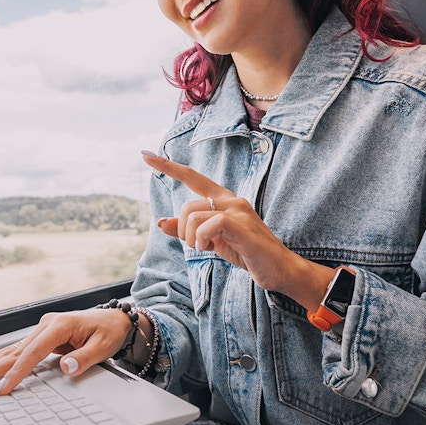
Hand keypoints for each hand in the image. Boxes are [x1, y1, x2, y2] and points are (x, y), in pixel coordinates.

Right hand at [0, 308, 133, 394]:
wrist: (115, 319)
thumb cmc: (109, 331)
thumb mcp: (103, 346)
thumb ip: (84, 358)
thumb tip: (66, 367)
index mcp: (59, 325)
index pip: (32, 353)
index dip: (15, 372)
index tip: (1, 388)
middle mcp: (45, 325)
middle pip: (13, 351)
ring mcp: (41, 330)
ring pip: (9, 351)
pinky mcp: (40, 337)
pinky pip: (15, 351)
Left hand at [142, 151, 331, 304]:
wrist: (279, 269)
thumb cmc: (246, 252)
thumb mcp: (212, 241)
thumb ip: (189, 230)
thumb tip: (160, 222)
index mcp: (224, 199)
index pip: (193, 177)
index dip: (169, 167)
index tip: (146, 156)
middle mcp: (231, 199)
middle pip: (187, 205)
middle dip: (182, 230)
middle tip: (195, 245)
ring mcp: (238, 211)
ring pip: (194, 215)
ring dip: (191, 238)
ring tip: (204, 248)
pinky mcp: (242, 226)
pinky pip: (210, 224)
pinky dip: (201, 239)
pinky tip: (208, 248)